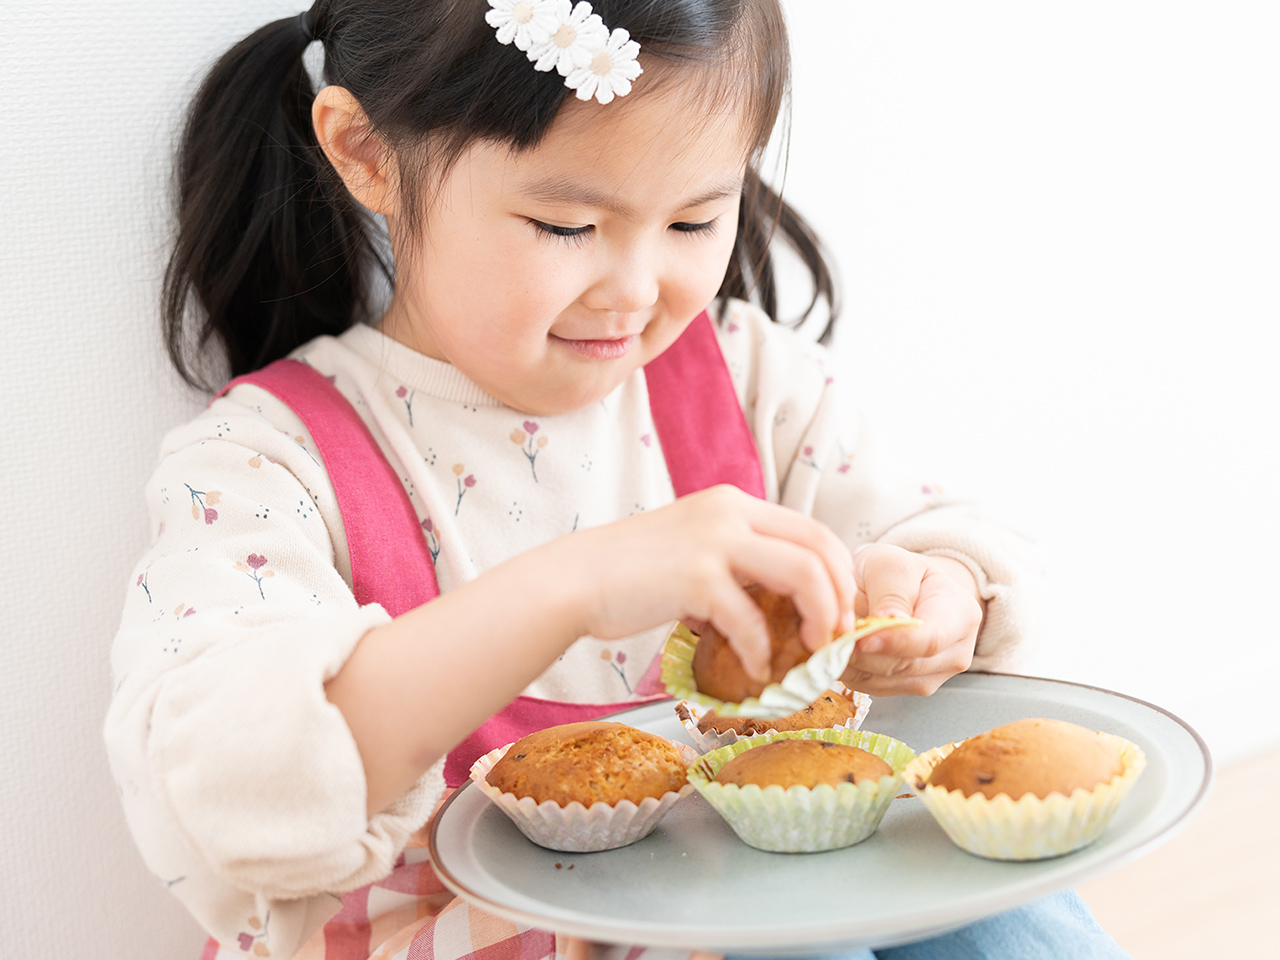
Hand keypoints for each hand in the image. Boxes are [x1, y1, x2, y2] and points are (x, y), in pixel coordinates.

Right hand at [562, 485, 855, 682]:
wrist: (574, 579)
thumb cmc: (629, 572)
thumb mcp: (691, 547)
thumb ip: (733, 562)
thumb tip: (771, 605)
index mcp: (733, 504)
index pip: (813, 529)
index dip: (838, 572)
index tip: (839, 611)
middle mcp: (730, 513)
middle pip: (819, 547)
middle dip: (840, 597)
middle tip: (838, 637)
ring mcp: (714, 543)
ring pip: (802, 574)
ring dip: (819, 618)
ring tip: (811, 652)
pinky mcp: (695, 580)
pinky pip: (751, 621)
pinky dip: (761, 651)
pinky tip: (754, 668)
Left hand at [840, 544, 982, 695]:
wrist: (902, 587)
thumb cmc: (898, 572)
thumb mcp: (893, 565)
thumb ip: (891, 592)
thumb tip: (885, 622)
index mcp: (960, 615)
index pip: (930, 640)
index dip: (894, 642)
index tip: (862, 637)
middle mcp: (953, 653)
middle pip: (904, 665)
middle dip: (864, 651)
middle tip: (834, 631)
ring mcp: (931, 676)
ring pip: (884, 680)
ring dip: (853, 660)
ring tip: (835, 632)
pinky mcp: (903, 688)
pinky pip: (871, 686)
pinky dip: (850, 668)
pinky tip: (840, 646)